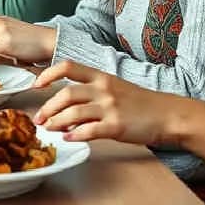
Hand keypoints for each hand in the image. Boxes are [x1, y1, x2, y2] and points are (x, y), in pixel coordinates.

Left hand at [33, 61, 178, 145]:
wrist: (168, 115)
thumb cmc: (140, 103)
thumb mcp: (115, 88)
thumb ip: (90, 93)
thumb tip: (64, 108)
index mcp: (101, 76)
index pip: (68, 67)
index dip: (48, 74)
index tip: (36, 85)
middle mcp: (103, 89)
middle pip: (65, 94)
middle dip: (47, 107)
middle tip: (38, 119)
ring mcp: (110, 107)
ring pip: (73, 112)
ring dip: (56, 122)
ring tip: (49, 129)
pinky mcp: (116, 126)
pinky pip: (88, 130)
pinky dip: (74, 134)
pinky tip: (68, 138)